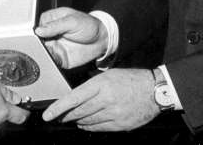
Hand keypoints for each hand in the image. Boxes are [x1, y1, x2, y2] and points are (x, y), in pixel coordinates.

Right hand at [34, 7, 107, 67]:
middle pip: (36, 42)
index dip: (34, 34)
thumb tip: (39, 30)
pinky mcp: (59, 58)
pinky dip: (48, 64)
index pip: (36, 27)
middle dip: (35, 46)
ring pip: (41, 53)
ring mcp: (54, 47)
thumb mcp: (73, 21)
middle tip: (38, 48)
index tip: (35, 38)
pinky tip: (49, 62)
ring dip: (41, 56)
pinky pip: (50, 62)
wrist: (101, 39)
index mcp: (50, 21)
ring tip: (43, 56)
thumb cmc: (88, 25)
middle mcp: (50, 34)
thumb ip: (55, 26)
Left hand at [42, 68, 158, 131]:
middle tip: (58, 117)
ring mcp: (113, 114)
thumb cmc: (131, 79)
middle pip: (79, 112)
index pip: (74, 98)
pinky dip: (89, 126)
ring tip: (71, 119)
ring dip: (77, 120)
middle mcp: (106, 100)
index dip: (58, 108)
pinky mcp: (120, 124)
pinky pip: (99, 127)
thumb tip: (76, 94)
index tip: (48, 115)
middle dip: (66, 115)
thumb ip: (93, 84)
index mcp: (101, 84)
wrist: (154, 91)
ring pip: (88, 121)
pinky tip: (85, 124)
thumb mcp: (109, 75)